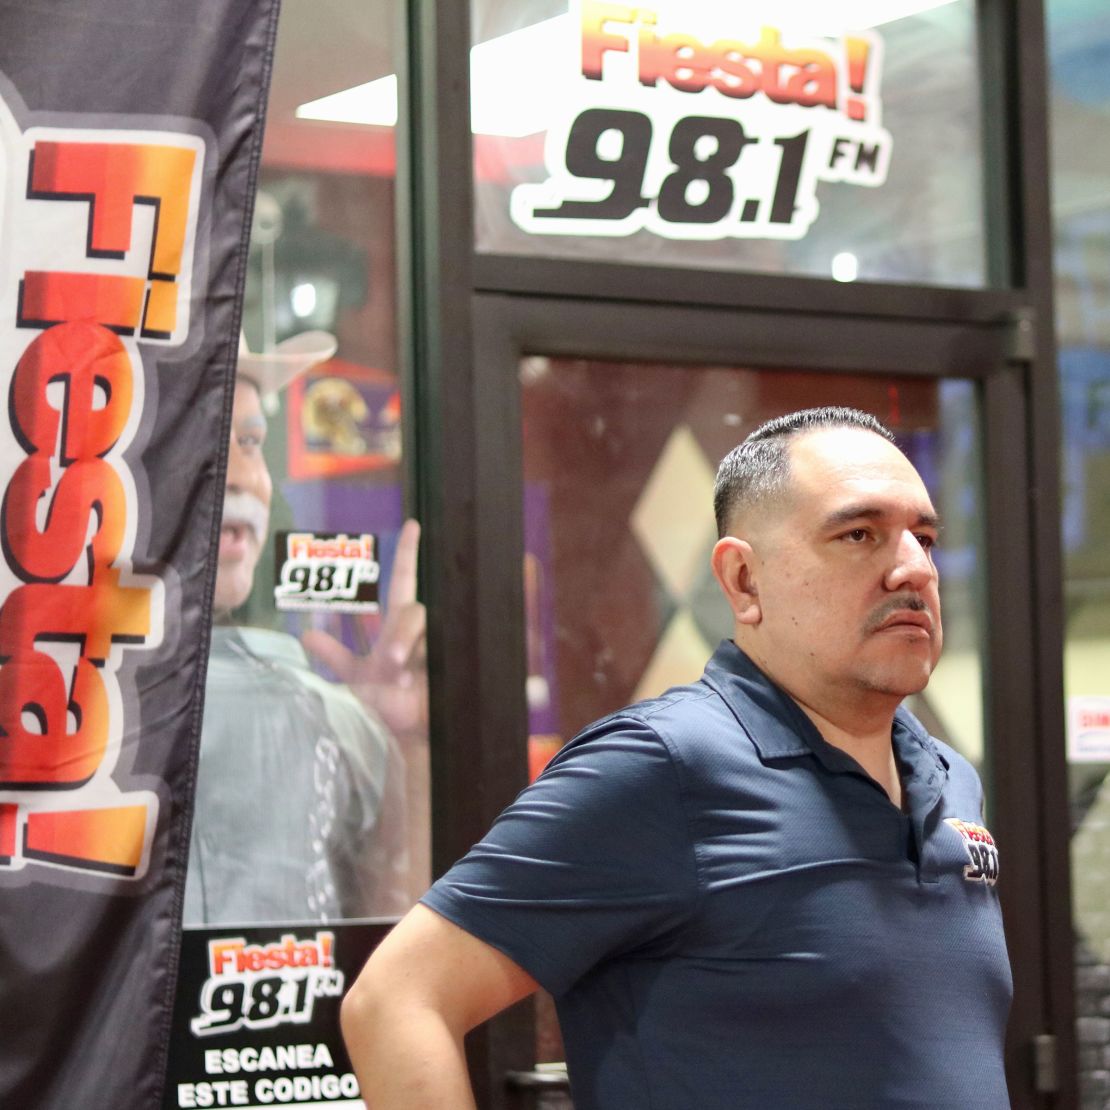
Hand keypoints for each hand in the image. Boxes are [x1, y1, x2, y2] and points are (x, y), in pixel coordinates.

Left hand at [302, 518, 427, 741]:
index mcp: (395, 630)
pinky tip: (412, 677)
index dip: (408, 554)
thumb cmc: (381, 707)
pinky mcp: (444, 670)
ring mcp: (432, 652)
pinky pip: (441, 655)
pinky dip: (429, 667)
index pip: (405, 581)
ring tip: (402, 680)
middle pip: (413, 613)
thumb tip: (308, 634)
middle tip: (393, 662)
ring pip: (423, 631)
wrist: (400, 740)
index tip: (413, 525)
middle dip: (404, 632)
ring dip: (409, 646)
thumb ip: (335, 655)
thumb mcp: (355, 679)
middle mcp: (414, 637)